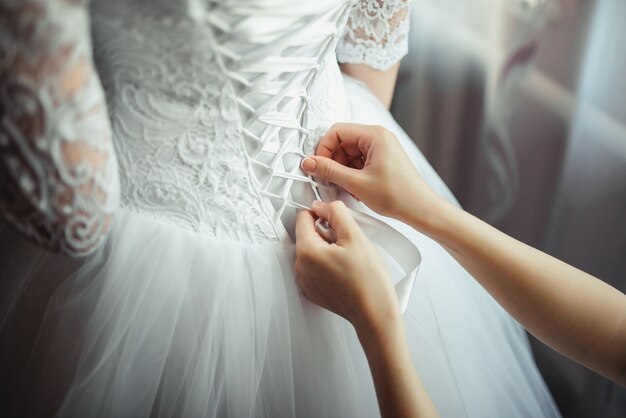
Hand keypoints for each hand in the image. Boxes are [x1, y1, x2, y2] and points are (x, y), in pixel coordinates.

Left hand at [294, 200, 399, 332]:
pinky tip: (346, 271)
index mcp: (307, 251)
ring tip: (349, 259)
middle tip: (348, 243)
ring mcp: (305, 281)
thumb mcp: (355, 236)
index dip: (322, 214)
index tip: (337, 221)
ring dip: (328, 249)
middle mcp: (300, 267)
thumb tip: (322, 205)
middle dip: (326, 233)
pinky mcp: (313, 291)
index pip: (303, 217)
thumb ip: (336, 213)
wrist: (375, 313)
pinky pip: (316, 268)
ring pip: (313, 251)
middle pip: (308, 235)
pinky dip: (328, 265)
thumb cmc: (368, 279)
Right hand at [301, 123, 444, 227]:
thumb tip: (309, 163)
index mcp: (375, 135)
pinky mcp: (383, 159)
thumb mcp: (356, 183)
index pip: (337, 131)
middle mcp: (379, 137)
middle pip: (343, 141)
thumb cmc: (398, 195)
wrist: (420, 209)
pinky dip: (352, 173)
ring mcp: (382, 147)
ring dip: (343, 169)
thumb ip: (329, 171)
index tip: (317, 165)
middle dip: (333, 161)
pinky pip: (359, 160)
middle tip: (330, 179)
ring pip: (350, 153)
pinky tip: (355, 187)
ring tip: (347, 187)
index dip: (323, 148)